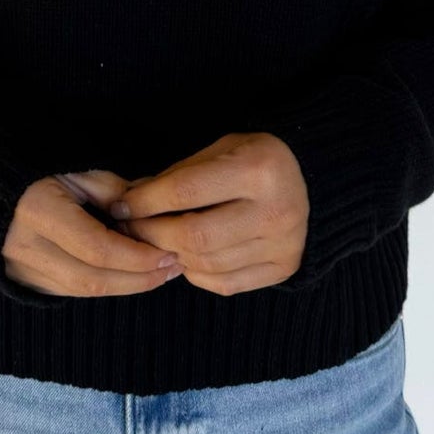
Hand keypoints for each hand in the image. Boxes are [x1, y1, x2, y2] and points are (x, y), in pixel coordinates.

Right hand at [1, 169, 183, 297]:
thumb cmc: (36, 168)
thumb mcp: (76, 168)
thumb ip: (114, 191)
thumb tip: (153, 212)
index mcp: (37, 211)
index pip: (97, 248)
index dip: (136, 256)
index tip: (168, 253)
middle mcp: (24, 247)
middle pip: (92, 279)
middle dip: (138, 279)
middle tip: (172, 268)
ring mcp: (19, 269)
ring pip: (82, 291)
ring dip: (125, 286)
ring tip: (159, 273)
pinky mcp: (22, 280)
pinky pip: (69, 291)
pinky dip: (102, 285)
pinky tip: (127, 274)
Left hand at [106, 133, 309, 294]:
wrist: (313, 180)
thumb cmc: (254, 159)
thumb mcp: (219, 150)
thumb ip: (176, 177)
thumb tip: (127, 201)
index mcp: (257, 169)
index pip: (185, 192)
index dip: (145, 202)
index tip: (120, 206)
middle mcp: (274, 210)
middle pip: (194, 235)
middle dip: (152, 234)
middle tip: (130, 229)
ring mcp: (282, 244)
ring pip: (206, 264)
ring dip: (171, 255)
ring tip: (155, 242)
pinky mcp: (284, 268)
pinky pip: (225, 283)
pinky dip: (196, 274)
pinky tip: (186, 257)